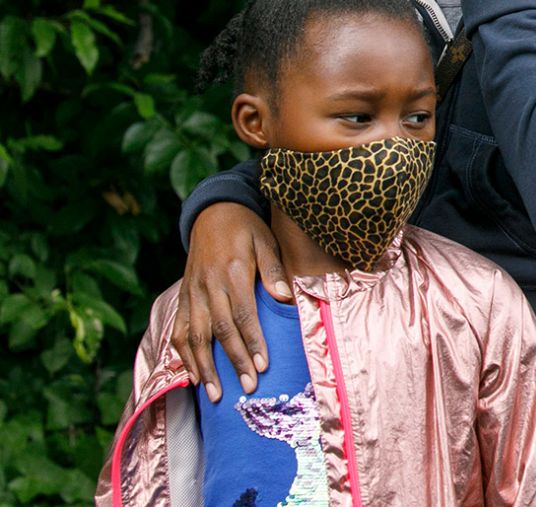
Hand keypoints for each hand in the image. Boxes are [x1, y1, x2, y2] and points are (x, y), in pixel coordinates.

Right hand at [172, 204, 289, 402]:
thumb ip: (273, 269)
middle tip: (248, 388)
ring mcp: (191, 294)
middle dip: (234, 362)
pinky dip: (184, 356)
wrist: (212, 213)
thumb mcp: (265, 240)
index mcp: (231, 272)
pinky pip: (179, 331)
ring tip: (215, 394)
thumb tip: (284, 298)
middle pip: (220, 331)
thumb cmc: (246, 229)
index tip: (263, 366)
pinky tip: (193, 376)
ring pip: (194, 337)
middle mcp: (208, 286)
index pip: (242, 314)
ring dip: (204, 368)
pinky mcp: (183, 298)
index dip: (252, 341)